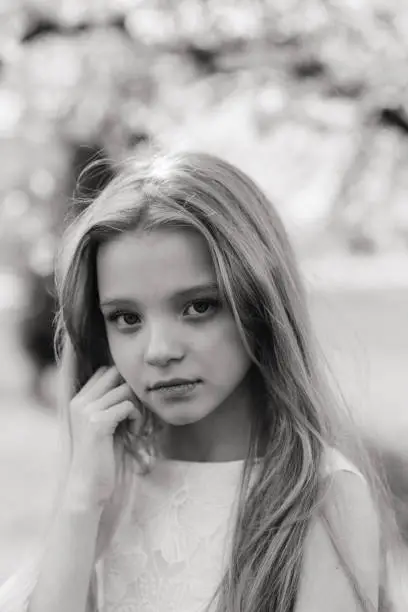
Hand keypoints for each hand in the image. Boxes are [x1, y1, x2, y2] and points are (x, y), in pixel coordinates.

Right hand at [65, 366, 137, 511]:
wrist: (87, 488)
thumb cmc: (101, 458)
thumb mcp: (105, 425)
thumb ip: (112, 404)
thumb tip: (134, 385)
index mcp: (78, 401)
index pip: (105, 372)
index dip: (123, 384)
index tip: (129, 406)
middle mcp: (80, 402)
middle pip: (115, 373)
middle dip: (131, 389)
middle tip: (136, 412)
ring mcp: (87, 411)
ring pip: (125, 389)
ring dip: (137, 406)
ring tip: (135, 427)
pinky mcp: (98, 423)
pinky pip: (128, 406)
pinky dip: (137, 418)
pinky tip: (134, 434)